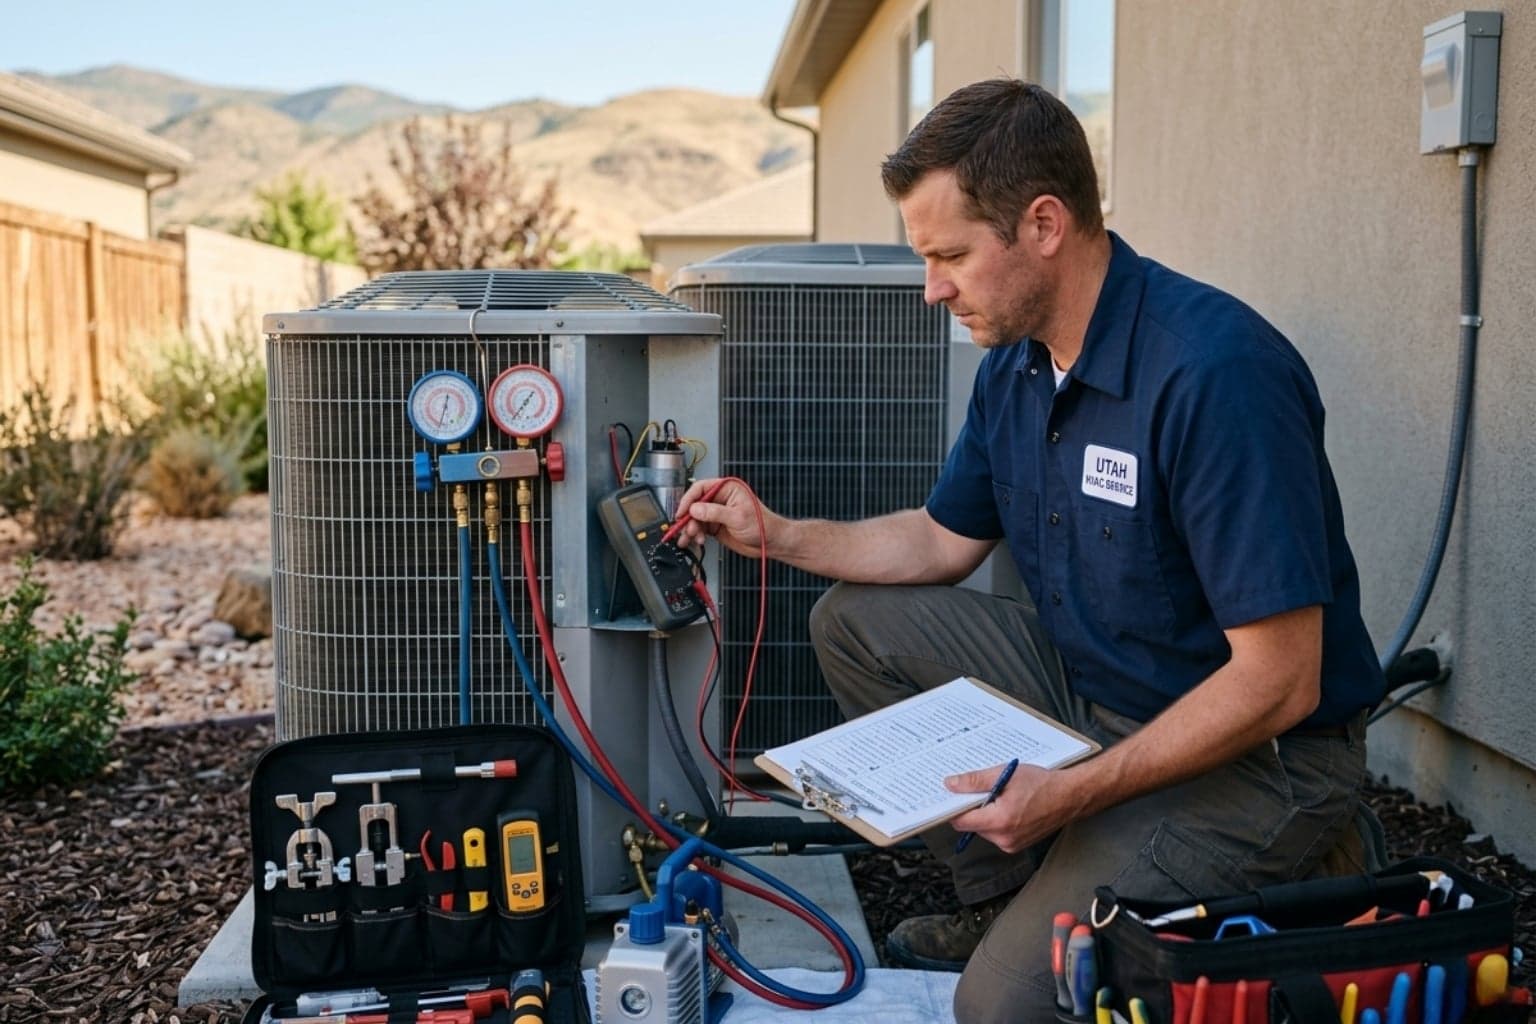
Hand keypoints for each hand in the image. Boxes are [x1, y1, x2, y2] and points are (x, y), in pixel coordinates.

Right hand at [673, 478, 775, 557]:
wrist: (770, 542)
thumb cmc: (762, 525)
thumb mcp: (737, 517)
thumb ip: (714, 513)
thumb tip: (695, 509)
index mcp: (727, 488)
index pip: (701, 488)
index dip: (689, 499)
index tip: (682, 512)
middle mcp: (720, 498)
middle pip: (695, 504)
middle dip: (689, 518)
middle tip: (687, 529)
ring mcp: (717, 512)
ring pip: (695, 518)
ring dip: (690, 529)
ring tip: (691, 538)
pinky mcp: (716, 525)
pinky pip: (699, 528)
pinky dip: (694, 535)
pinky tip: (693, 541)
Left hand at [946, 763, 1077, 853]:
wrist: (1070, 796)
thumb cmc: (1043, 784)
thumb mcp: (1005, 775)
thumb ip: (975, 782)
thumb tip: (951, 785)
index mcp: (999, 821)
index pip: (962, 821)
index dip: (953, 807)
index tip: (950, 796)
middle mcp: (1004, 838)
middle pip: (972, 825)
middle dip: (973, 807)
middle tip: (981, 788)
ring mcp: (1011, 845)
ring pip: (984, 829)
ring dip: (986, 813)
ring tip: (1001, 796)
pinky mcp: (1017, 845)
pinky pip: (997, 833)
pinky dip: (997, 820)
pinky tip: (1009, 805)